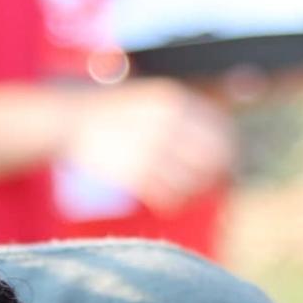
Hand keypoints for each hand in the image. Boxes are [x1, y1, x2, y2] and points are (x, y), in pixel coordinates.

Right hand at [59, 78, 237, 207]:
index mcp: (174, 102)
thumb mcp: (153, 100)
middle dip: (216, 174)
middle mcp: (167, 123)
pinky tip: (169, 201)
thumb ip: (184, 116)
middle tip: (210, 184)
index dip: (229, 150)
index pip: (221, 130)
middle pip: (213, 158)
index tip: (225, 163)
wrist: (73, 120)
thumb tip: (222, 145)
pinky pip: (168, 195)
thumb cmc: (117, 113)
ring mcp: (151, 147)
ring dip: (194, 192)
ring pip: (193, 180)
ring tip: (185, 194)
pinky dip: (173, 202)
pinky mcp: (135, 172)